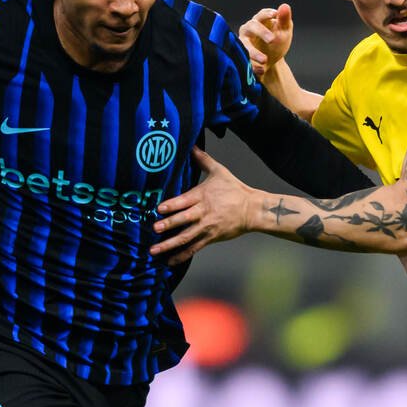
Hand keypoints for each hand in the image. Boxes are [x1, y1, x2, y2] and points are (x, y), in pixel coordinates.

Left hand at [150, 149, 254, 264]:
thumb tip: (191, 145)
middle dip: (169, 225)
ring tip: (154, 250)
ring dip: (169, 245)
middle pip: (184, 220)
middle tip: (155, 229)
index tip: (159, 209)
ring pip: (186, 237)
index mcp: (203, 196)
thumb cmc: (235, 189)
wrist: (252, 209)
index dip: (172, 205)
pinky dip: (181, 255)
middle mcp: (203, 212)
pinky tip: (169, 261)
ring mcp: (207, 227)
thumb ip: (202, 159)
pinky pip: (194, 248)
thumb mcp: (219, 171)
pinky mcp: (211, 238)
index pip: (184, 201)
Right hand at [238, 4, 293, 80]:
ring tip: (265, 60)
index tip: (274, 15)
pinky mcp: (241, 56)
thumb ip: (284, 19)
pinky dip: (253, 66)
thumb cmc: (277, 42)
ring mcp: (243, 43)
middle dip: (261, 32)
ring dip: (253, 52)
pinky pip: (244, 60)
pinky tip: (262, 69)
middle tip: (272, 39)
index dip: (267, 14)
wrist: (271, 62)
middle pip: (252, 26)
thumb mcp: (284, 31)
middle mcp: (249, 30)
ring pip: (244, 45)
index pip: (261, 15)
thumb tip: (285, 6)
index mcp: (260, 21)